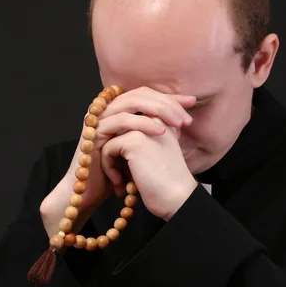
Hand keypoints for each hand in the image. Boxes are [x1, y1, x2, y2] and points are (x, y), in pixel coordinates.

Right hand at [41, 86, 195, 227]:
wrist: (93, 193)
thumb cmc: (120, 172)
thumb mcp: (144, 148)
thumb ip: (157, 129)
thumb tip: (181, 117)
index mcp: (118, 110)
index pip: (146, 93)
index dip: (169, 96)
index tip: (192, 102)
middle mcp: (106, 110)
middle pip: (139, 93)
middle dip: (166, 102)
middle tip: (186, 116)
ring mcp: (98, 119)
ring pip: (130, 102)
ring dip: (158, 110)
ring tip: (178, 123)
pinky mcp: (94, 132)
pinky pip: (121, 120)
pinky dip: (142, 123)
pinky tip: (159, 131)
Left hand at [100, 115, 197, 221]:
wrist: (177, 199)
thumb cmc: (166, 182)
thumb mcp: (155, 153)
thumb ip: (139, 139)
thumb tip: (112, 136)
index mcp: (163, 118)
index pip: (130, 120)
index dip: (122, 144)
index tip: (129, 167)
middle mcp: (155, 117)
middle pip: (118, 128)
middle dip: (115, 152)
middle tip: (121, 177)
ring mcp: (144, 126)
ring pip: (110, 138)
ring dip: (111, 162)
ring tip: (121, 181)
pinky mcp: (133, 140)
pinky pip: (107, 149)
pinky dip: (109, 168)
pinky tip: (121, 183)